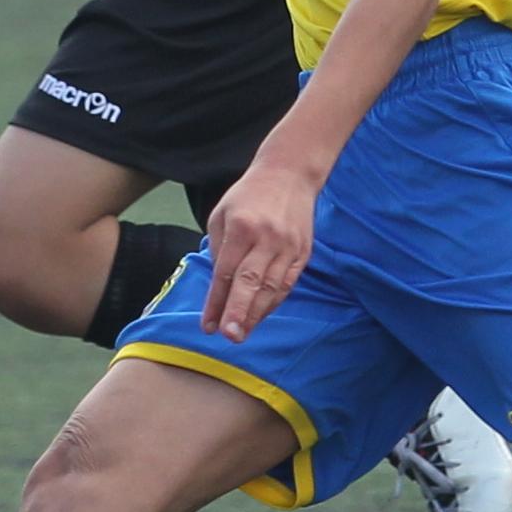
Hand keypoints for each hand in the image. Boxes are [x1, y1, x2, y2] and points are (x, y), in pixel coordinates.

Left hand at [201, 153, 320, 338]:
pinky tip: (260, 315)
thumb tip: (220, 287)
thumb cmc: (248, 195)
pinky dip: (273, 303)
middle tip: (229, 337)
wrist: (289, 174)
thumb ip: (219, 250)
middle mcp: (267, 238)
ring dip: (256, 314)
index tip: (208, 325)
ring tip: (242, 333)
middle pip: (251, 283)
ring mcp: (289, 246)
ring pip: (272, 288)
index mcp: (242, 227)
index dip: (216, 301)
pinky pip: (287, 284)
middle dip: (239, 313)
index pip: (226, 272)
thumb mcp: (221, 215)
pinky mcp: (303, 252)